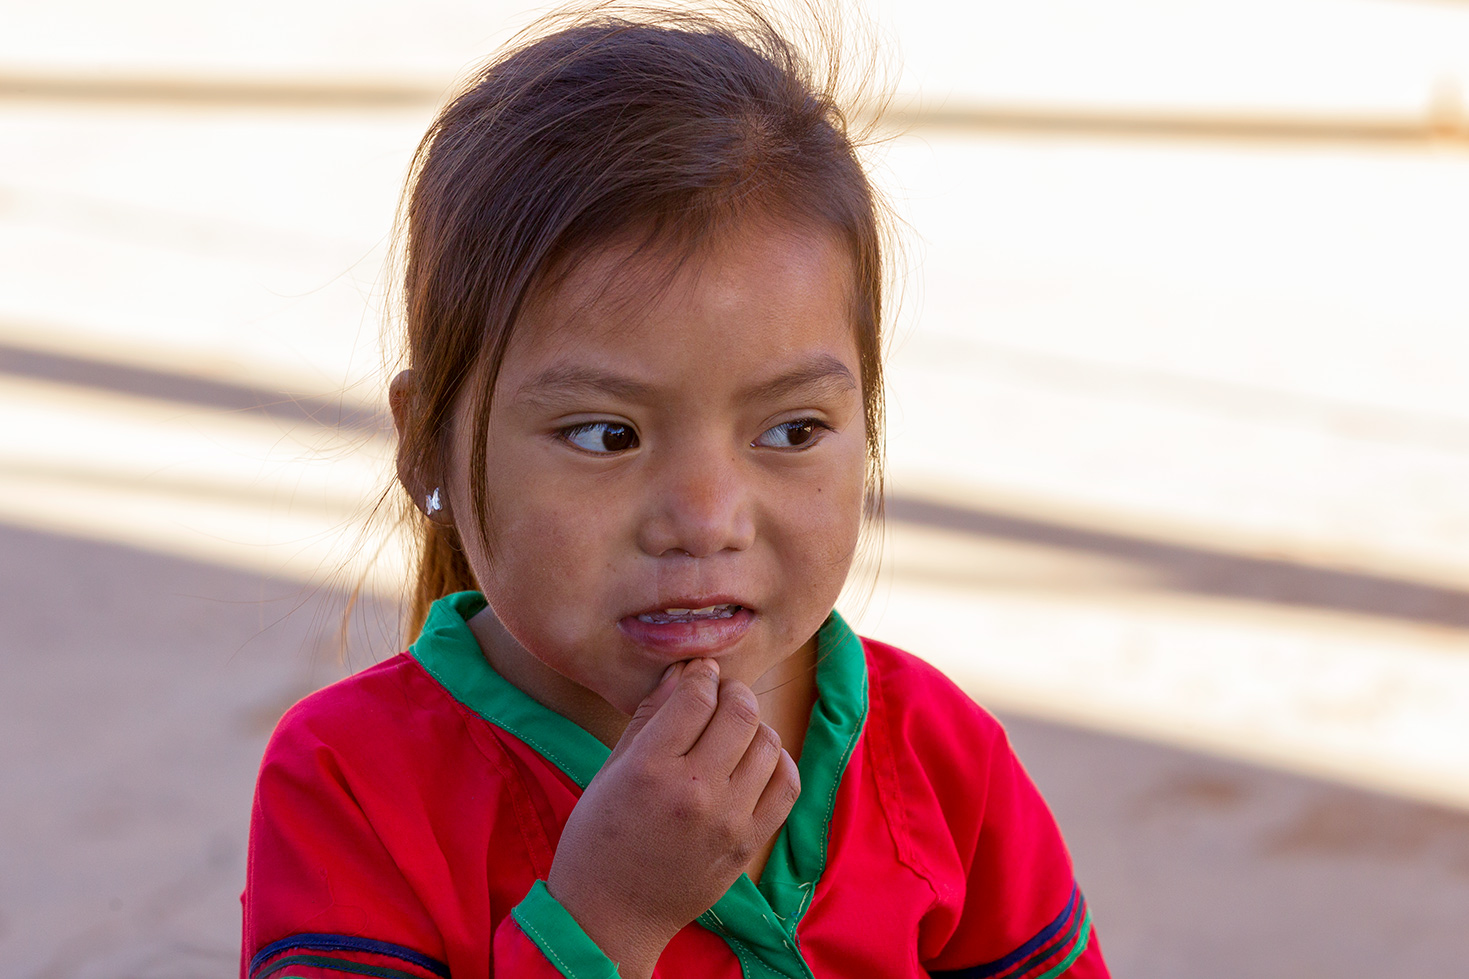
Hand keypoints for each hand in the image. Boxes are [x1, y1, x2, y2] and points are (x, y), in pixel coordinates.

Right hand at [545, 659, 800, 977]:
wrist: (612, 916)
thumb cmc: (598, 839)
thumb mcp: (611, 770)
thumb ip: (649, 716)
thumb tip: (682, 671)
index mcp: (650, 769)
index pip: (695, 697)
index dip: (701, 675)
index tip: (699, 674)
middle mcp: (694, 792)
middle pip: (739, 713)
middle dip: (733, 691)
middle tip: (721, 693)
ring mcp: (728, 820)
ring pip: (768, 743)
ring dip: (754, 725)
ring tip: (734, 729)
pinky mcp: (749, 843)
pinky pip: (786, 784)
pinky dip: (778, 761)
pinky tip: (756, 758)